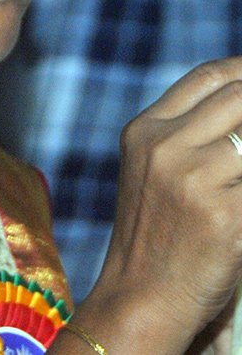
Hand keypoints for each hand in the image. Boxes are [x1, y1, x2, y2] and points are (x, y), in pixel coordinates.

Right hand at [81, 59, 241, 353]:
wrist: (142, 294)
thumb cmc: (156, 234)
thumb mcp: (153, 171)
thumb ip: (188, 134)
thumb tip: (241, 101)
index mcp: (145, 131)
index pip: (208, 78)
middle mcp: (165, 146)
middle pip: (240, 96)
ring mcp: (195, 178)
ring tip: (241, 178)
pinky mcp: (227, 215)